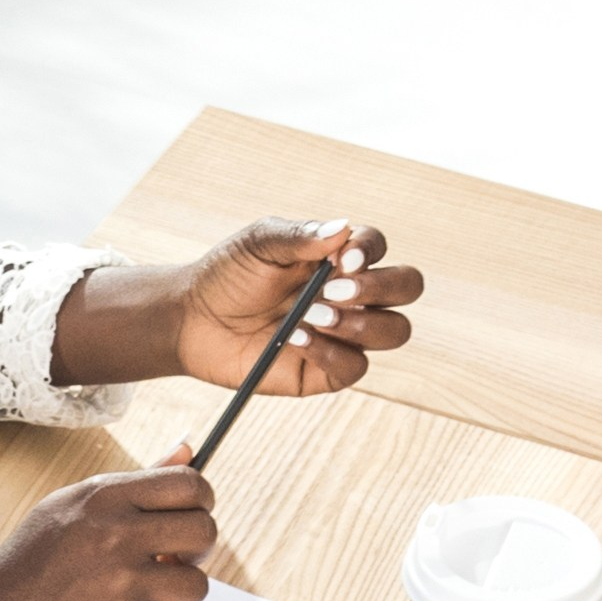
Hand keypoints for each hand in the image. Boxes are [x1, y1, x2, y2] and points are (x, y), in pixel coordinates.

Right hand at [0, 465, 218, 600]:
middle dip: (195, 550)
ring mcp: (123, 586)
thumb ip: (138, 480)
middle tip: (169, 561)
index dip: (200, 503)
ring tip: (139, 595)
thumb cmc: (35, 558)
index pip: (191, 484)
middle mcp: (118, 536)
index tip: (186, 520)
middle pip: (205, 533)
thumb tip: (190, 447)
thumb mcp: (75, 504)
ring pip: (196, 587)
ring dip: (175, 595)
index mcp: (106, 497)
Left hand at [116, 217, 420, 397]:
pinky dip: (329, 353)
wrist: (194, 320)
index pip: (379, 247)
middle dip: (383, 288)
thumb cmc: (230, 275)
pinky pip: (355, 367)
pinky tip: (294, 340)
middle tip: (336, 289)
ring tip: (311, 315)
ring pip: (394, 331)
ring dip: (359, 324)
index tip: (341, 258)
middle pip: (407, 287)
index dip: (370, 251)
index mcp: (341, 257)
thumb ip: (300, 236)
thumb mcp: (259, 244)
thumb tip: (343, 230)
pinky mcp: (329, 370)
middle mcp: (354, 294)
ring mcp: (346, 333)